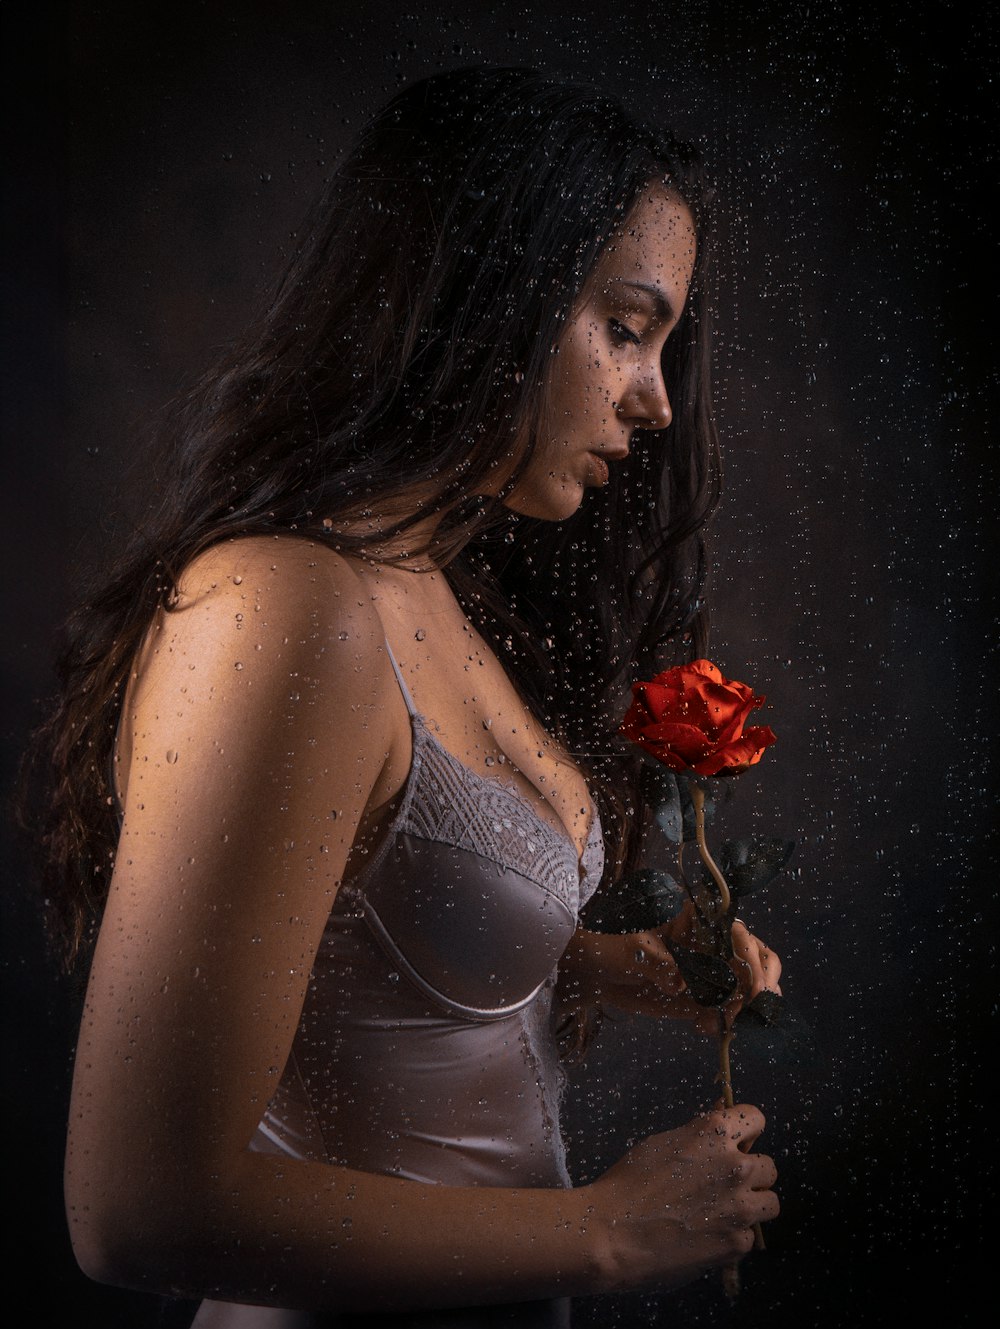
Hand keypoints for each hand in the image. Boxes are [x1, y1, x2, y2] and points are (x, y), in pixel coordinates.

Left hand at [559, 907, 780, 1033]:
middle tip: (753, 1007)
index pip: (739, 931)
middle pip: (757, 956)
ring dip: (745, 1006)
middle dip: (762, 982)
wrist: (591, 972)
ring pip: (747, 985)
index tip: (750, 984)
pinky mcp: (699, 995)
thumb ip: (657, 963)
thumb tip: (680, 981)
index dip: (751, 955)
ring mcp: (707, 970)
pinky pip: (726, 1008)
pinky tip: (703, 1029)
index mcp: (697, 920)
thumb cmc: (609, 945)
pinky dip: (725, 1022)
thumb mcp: (631, 949)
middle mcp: (709, 943)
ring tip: (724, 1023)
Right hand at [587, 1104, 778, 1291]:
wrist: (612, 1233)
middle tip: (724, 1184)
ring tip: (725, 1211)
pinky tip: (707, 1237)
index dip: (746, 1130)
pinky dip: (733, 1237)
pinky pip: (749, 1236)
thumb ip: (699, 1134)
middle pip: (769, 1166)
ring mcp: (740, 1207)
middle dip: (750, 1173)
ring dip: (752, 1205)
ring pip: (771, 1202)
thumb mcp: (662, 1143)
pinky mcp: (736, 1243)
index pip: (755, 1118)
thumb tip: (721, 1119)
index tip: (737, 1142)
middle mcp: (735, 1166)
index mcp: (714, 1133)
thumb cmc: (629, 1183)